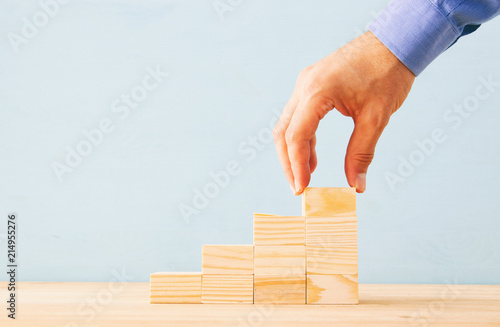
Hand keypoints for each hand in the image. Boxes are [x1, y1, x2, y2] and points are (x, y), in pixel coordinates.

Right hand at [273, 31, 414, 193]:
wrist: (394, 41)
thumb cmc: (387, 73)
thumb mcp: (376, 117)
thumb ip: (362, 152)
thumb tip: (356, 185)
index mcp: (317, 92)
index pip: (296, 136)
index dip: (296, 165)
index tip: (302, 188)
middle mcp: (304, 85)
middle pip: (283, 132)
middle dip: (288, 162)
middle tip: (298, 187)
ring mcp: (306, 83)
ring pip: (287, 124)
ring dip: (293, 151)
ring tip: (305, 175)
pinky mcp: (312, 84)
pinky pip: (299, 115)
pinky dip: (303, 137)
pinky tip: (312, 156)